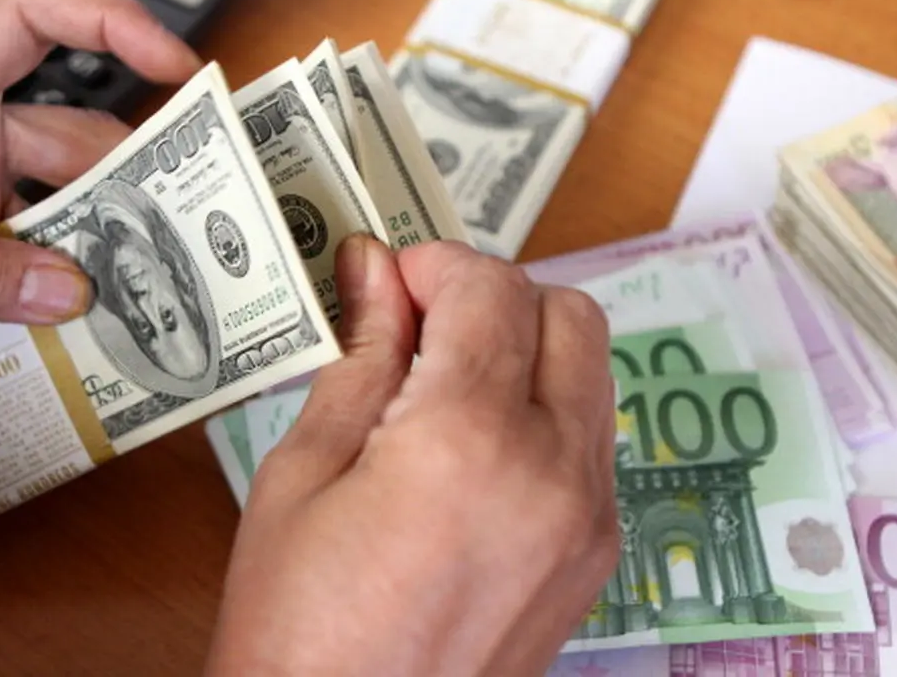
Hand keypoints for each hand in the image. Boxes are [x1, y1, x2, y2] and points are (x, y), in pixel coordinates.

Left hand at [0, 0, 201, 333]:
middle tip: (191, 223)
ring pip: (63, 199)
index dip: (105, 21)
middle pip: (72, 129)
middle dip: (132, 175)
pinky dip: (65, 281)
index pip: (24, 18)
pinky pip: (35, 247)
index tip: (173, 66)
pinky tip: (90, 322)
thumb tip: (68, 291)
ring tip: (149, 289)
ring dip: (101, 242)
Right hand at [206, 236, 617, 675]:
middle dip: (496, 296)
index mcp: (468, 440)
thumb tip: (372, 271)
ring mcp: (590, 518)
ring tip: (445, 383)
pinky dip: (547, 409)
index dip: (436, 264)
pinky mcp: (598, 555)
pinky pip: (594, 439)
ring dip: (528, 348)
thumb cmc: (298, 632)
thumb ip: (359, 357)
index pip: (492, 290)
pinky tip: (477, 443)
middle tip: (422, 323)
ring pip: (592, 371)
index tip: (391, 279)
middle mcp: (554, 471)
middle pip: (568, 314)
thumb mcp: (304, 476)